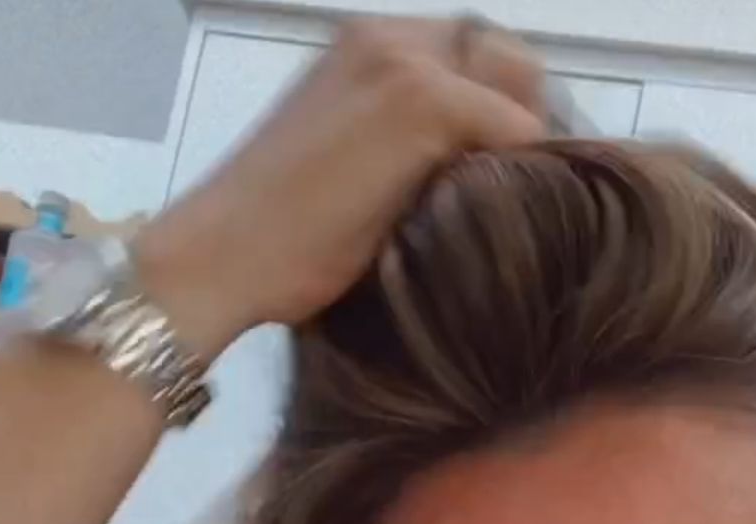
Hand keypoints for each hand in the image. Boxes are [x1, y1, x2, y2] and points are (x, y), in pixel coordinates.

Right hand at [136, 14, 548, 362]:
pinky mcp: (422, 102)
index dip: (501, 105)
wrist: (224, 255)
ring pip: (517, 82)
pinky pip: (516, 126)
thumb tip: (471, 176)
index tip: (512, 170)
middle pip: (503, 56)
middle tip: (531, 190)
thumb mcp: (346, 170)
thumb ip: (400, 149)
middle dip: (524, 116)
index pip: (470, 52)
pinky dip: (524, 168)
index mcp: (363, 47)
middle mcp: (387, 36)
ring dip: (526, 142)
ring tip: (523, 207)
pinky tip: (511, 216)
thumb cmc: (273, 240)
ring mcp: (405, 62)